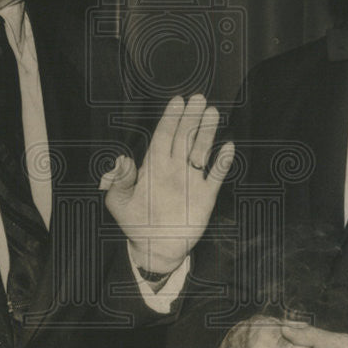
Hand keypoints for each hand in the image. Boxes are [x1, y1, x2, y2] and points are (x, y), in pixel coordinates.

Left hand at [99, 94, 234, 273]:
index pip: (164, 136)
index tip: (177, 101)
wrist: (156, 249)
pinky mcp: (205, 196)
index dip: (170, 118)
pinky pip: (216, 175)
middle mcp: (174, 169)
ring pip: (200, 150)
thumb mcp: (119, 203)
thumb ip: (120, 181)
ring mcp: (191, 181)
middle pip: (184, 137)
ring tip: (212, 113)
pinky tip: (228, 147)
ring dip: (207, 133)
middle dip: (191, 118)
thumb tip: (121, 159)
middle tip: (199, 98)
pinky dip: (222, 163)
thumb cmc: (134, 224)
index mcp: (153, 167)